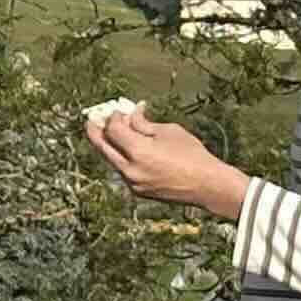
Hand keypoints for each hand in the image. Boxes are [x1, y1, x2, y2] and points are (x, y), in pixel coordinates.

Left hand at [87, 105, 245, 216]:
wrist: (208, 185)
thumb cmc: (192, 154)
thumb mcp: (169, 132)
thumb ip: (143, 124)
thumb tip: (129, 114)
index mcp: (139, 152)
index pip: (113, 130)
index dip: (112, 117)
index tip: (117, 109)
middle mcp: (131, 169)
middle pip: (102, 147)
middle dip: (95, 130)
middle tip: (92, 118)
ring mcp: (132, 182)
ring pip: (111, 159)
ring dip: (109, 144)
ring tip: (109, 131)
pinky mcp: (136, 190)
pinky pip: (122, 170)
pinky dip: (121, 157)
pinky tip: (125, 147)